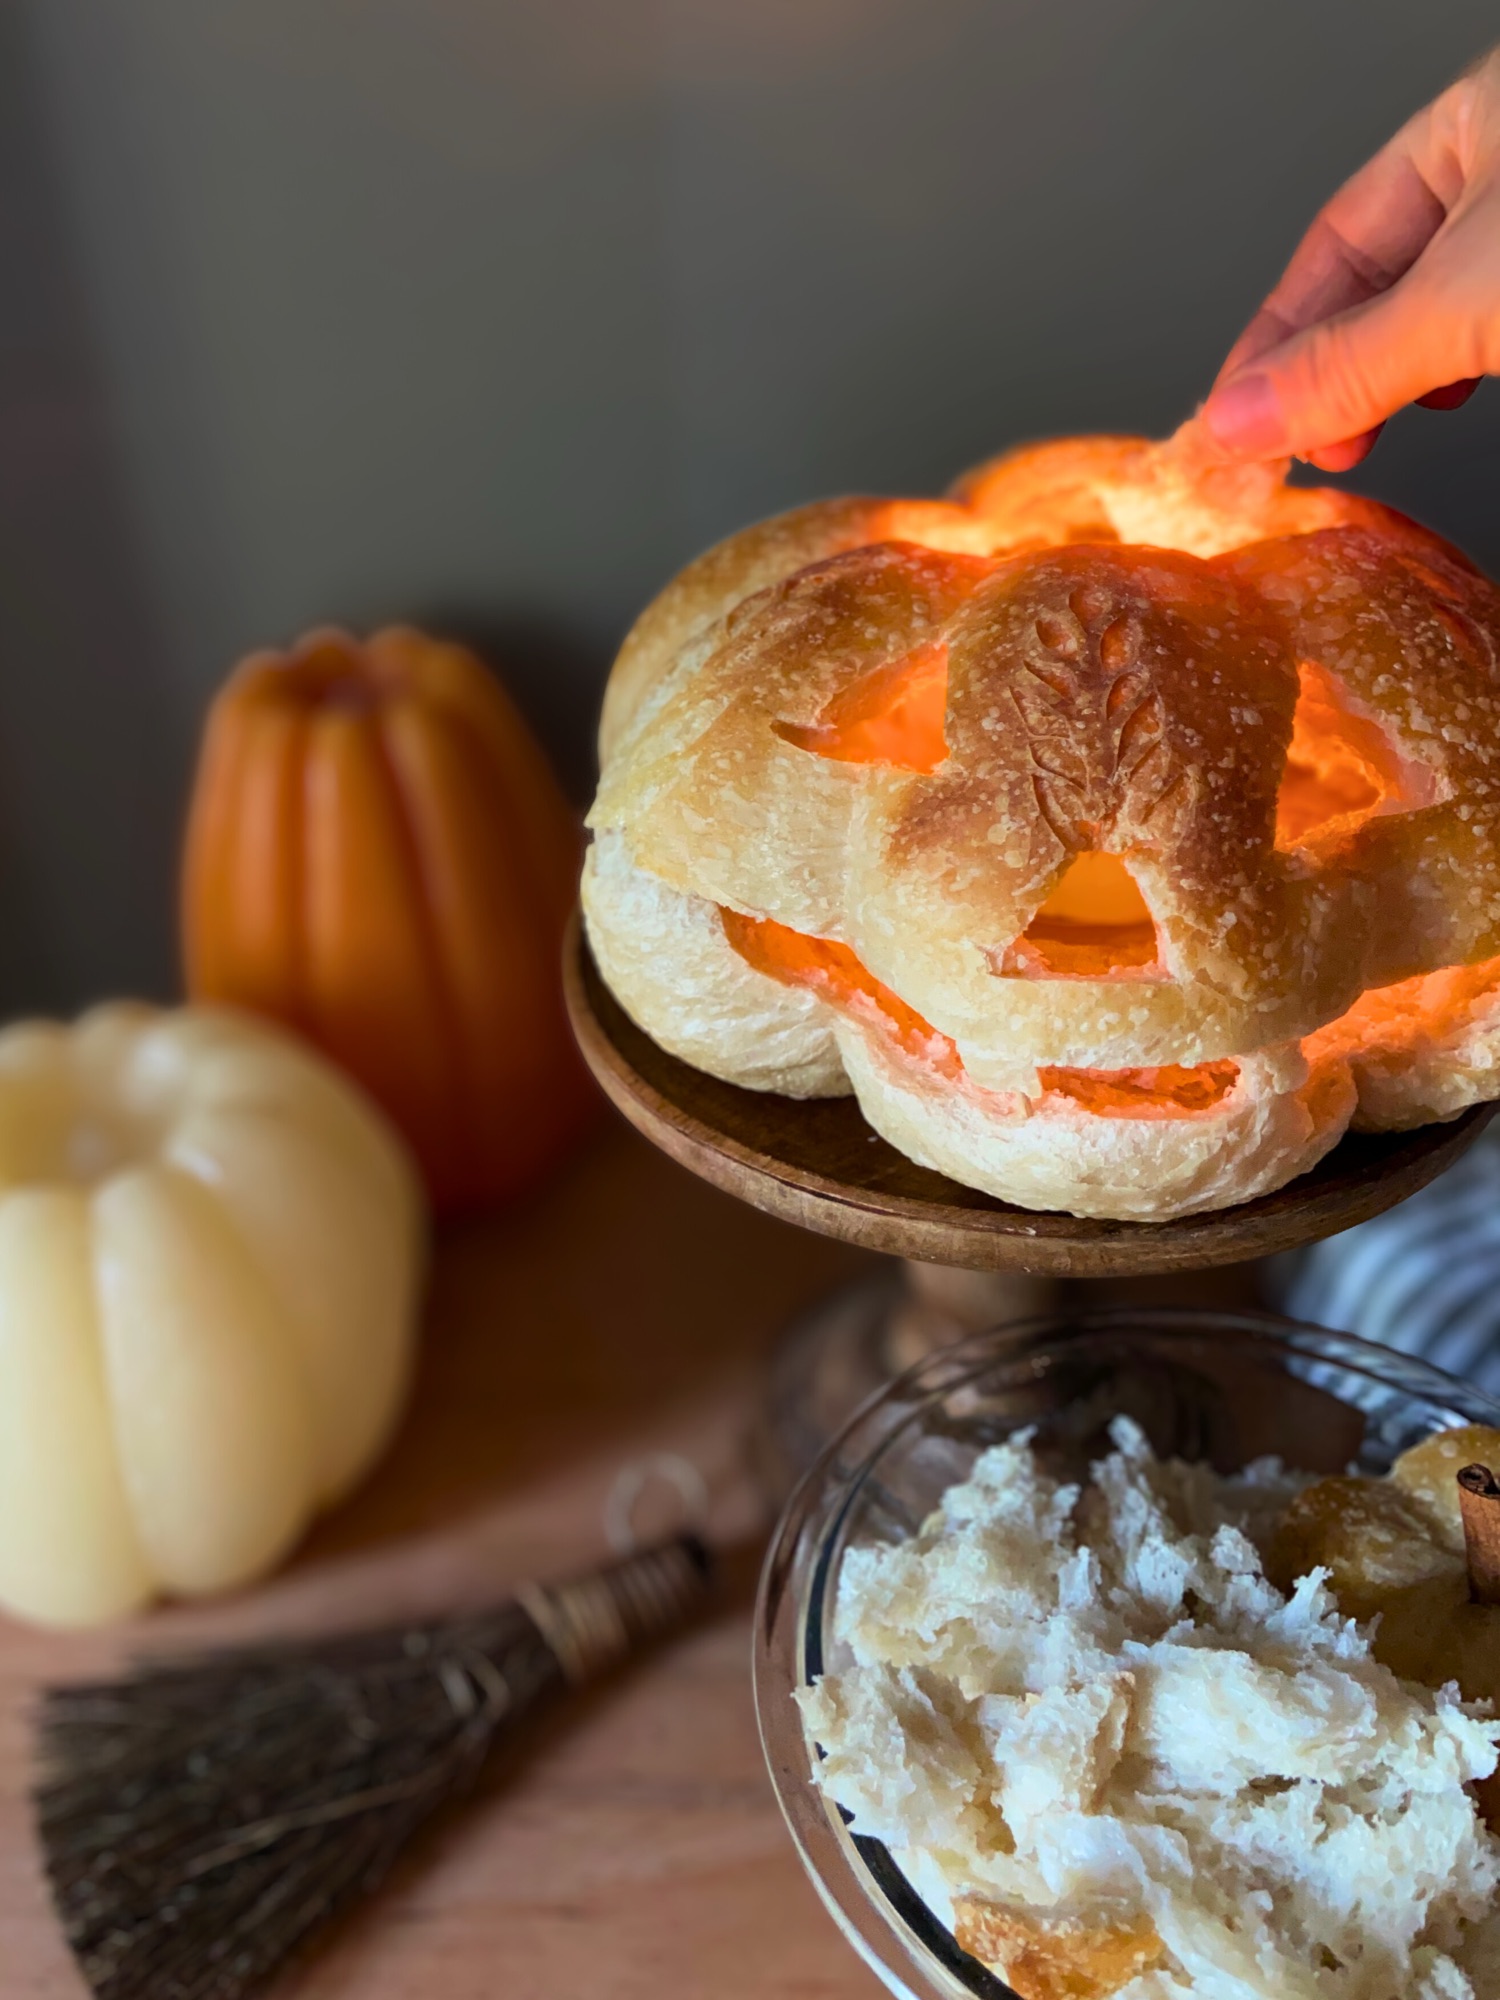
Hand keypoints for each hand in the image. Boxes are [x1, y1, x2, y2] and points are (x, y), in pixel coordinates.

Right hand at [1201, 48, 1499, 471]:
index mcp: (1476, 122)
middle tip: (1296, 448)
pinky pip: (1485, 338)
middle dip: (1330, 374)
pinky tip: (1440, 410)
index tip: (1234, 419)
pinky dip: (1447, 384)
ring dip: (1387, 390)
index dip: (1275, 335)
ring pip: (1436, 319)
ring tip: (1354, 444)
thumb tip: (1236, 418)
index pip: (1338, 238)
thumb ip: (1350, 364)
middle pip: (1382, 284)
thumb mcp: (1464, 299)